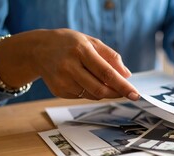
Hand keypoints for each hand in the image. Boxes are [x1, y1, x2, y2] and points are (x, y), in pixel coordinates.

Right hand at [0, 29, 139, 99]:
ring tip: (101, 79)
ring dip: (104, 92)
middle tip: (126, 92)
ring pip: (92, 95)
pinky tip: (84, 79)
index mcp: (81, 50)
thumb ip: (111, 57)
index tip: (135, 94)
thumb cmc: (69, 44)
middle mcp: (69, 66)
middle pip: (100, 89)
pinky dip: (90, 91)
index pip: (106, 73)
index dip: (123, 86)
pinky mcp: (58, 91)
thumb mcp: (91, 42)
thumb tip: (126, 75)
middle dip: (116, 93)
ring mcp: (62, 81)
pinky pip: (83, 96)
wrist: (38, 49)